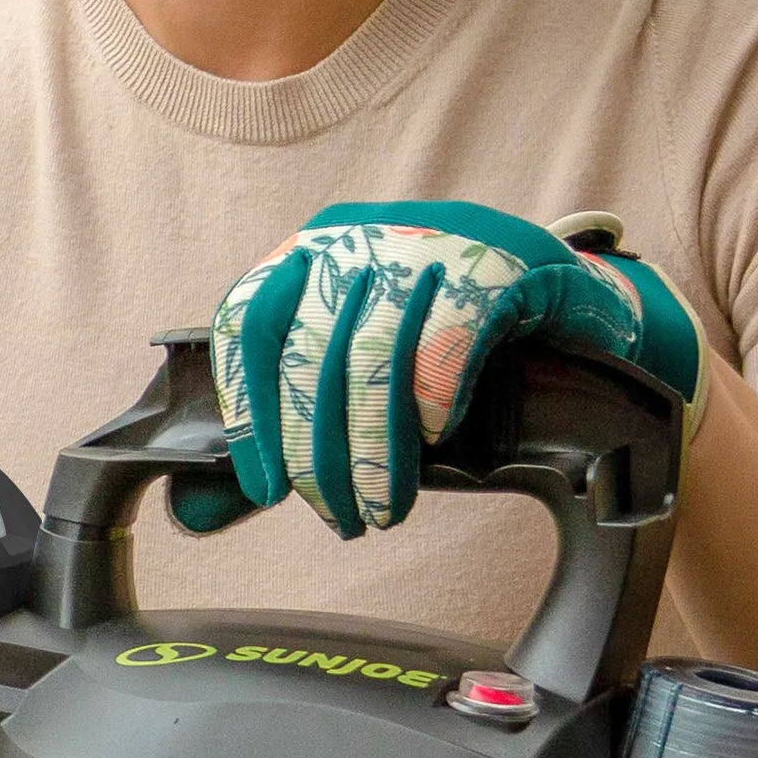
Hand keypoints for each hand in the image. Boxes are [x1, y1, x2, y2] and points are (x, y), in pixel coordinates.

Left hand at [205, 200, 710, 537]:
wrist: (567, 304)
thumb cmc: (441, 349)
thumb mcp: (354, 382)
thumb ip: (275, 440)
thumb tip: (190, 515)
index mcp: (308, 255)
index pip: (246, 325)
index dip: (248, 413)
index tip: (264, 490)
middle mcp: (359, 238)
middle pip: (309, 355)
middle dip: (316, 453)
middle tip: (335, 518)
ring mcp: (427, 241)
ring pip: (374, 360)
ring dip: (373, 451)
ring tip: (379, 510)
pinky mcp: (495, 262)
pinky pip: (445, 344)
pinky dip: (430, 404)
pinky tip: (433, 444)